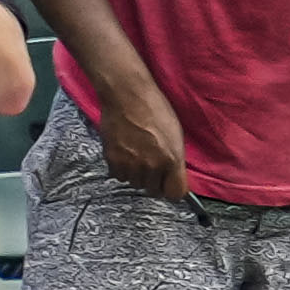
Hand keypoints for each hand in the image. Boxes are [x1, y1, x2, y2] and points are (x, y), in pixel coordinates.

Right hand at [92, 70, 195, 196]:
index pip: (175, 194)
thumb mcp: (175, 136)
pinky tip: (125, 154)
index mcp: (172, 160)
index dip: (172, 190)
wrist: (127, 95)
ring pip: (135, 184)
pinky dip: (122, 168)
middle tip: (151, 165)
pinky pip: (119, 176)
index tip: (169, 184)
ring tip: (137, 155)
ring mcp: (131, 164)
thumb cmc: (155, 110)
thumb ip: (175, 160)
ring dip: (137, 174)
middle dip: (154, 181)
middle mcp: (152, 166)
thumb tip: (173, 176)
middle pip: (153, 191)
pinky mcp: (113, 160)